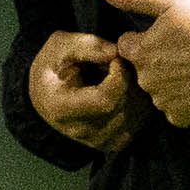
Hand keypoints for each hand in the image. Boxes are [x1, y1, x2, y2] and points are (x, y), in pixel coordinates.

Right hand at [28, 30, 147, 152]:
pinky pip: (140, 124)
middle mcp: (79, 131)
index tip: (116, 58)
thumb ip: (85, 45)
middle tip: (124, 64)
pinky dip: (141, 104)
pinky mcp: (113, 143)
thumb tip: (115, 52)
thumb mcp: (60, 46)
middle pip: (123, 107)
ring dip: (139, 91)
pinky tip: (129, 90)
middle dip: (131, 80)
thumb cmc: (54, 66)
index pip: (105, 99)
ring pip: (137, 116)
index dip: (120, 74)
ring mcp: (98, 141)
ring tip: (125, 77)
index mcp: (61, 108)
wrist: (48, 95)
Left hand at [98, 0, 189, 128]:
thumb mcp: (174, 1)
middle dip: (157, 62)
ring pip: (159, 91)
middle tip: (185, 53)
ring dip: (171, 82)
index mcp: (140, 52)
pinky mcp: (181, 119)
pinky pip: (176, 109)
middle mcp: (145, 81)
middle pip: (142, 70)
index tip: (165, 37)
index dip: (144, 40)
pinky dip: (186, 101)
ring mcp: (163, 102)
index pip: (127, 46)